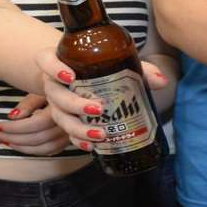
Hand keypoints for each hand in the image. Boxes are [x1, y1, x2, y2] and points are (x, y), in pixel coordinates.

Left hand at [0, 95, 69, 155]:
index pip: (35, 124)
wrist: (72, 89)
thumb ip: (29, 103)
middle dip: (13, 138)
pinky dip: (33, 151)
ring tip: (3, 140)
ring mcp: (69, 134)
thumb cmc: (56, 86)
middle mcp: (67, 124)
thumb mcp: (42, 88)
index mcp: (60, 108)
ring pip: (44, 148)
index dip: (14, 128)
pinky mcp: (68, 140)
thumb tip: (13, 116)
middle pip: (38, 138)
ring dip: (21, 147)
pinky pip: (50, 151)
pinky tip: (19, 145)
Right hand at [37, 48, 173, 149]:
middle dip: (74, 104)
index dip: (53, 68)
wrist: (81, 75)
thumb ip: (139, 68)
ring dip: (78, 127)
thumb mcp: (117, 62)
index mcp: (60, 61)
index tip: (70, 75)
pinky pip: (65, 132)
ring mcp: (55, 102)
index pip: (45, 59)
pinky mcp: (63, 118)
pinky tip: (92, 146)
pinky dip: (78, 140)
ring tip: (99, 134)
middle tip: (97, 109)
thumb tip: (162, 81)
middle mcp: (53, 82)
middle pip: (55, 93)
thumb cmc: (98, 65)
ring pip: (59, 116)